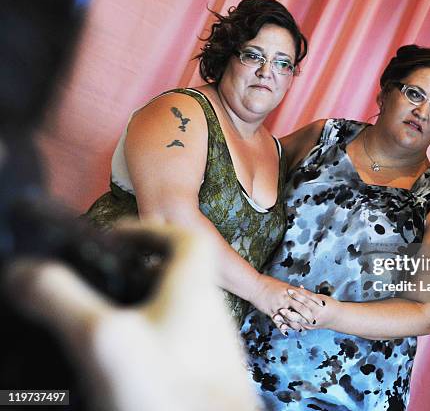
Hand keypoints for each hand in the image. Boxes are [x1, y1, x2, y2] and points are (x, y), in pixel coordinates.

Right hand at [3, 221, 258, 410]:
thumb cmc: (169, 394)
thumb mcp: (103, 340)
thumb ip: (61, 299)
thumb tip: (24, 271)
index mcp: (196, 291)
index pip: (187, 239)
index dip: (150, 230)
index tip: (114, 239)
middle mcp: (211, 315)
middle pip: (176, 277)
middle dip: (134, 275)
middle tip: (94, 287)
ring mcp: (210, 350)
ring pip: (172, 315)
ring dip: (137, 314)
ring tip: (95, 329)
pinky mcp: (202, 380)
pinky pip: (172, 350)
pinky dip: (144, 348)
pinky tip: (114, 370)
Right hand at [250, 275, 323, 334]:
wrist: (254, 285)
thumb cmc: (268, 284)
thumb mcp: (282, 285)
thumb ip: (291, 290)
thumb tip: (300, 290)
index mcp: (290, 290)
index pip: (305, 295)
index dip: (314, 300)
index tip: (323, 304)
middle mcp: (286, 297)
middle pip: (301, 307)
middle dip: (308, 315)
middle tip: (315, 321)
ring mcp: (278, 304)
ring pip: (291, 316)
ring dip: (297, 324)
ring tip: (302, 330)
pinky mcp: (271, 311)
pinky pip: (278, 321)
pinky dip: (282, 327)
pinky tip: (286, 333)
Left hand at [283, 287, 335, 330]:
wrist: (338, 318)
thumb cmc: (330, 305)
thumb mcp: (321, 298)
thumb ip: (309, 294)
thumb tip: (299, 287)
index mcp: (318, 307)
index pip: (306, 300)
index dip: (297, 295)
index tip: (288, 290)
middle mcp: (315, 316)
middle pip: (300, 313)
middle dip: (289, 311)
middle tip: (279, 307)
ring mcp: (312, 324)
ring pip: (297, 322)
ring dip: (286, 320)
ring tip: (276, 317)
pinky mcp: (309, 327)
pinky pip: (298, 327)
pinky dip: (289, 326)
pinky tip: (281, 326)